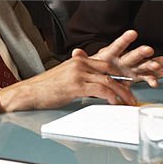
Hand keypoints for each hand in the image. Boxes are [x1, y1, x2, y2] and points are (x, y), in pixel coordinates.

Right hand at [0, 52, 137, 111]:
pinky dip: (110, 96)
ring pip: (108, 81)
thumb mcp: (65, 77)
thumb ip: (80, 77)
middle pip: (110, 72)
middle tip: (132, 96)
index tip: (127, 86)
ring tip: (128, 102)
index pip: (105, 65)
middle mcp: (79, 64)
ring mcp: (78, 73)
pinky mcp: (75, 85)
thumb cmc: (45, 88)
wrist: (30, 92)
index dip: (119, 76)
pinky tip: (115, 102)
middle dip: (124, 85)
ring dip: (122, 93)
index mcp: (78, 60)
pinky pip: (99, 90)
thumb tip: (95, 87)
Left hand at [84, 29, 162, 86]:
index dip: (125, 39)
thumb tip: (76, 52)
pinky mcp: (136, 77)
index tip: (132, 33)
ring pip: (142, 65)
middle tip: (148, 49)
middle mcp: (123, 59)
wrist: (101, 77)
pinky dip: (151, 80)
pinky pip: (145, 78)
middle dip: (141, 52)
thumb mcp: (88, 63)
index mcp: (112, 54)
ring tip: (156, 66)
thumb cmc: (96, 67)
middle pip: (133, 55)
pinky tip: (155, 82)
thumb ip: (83, 58)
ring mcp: (131, 68)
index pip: (118, 46)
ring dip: (150, 65)